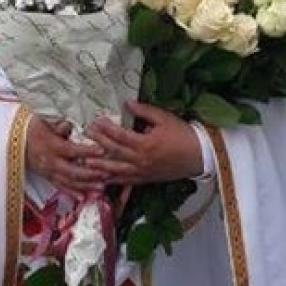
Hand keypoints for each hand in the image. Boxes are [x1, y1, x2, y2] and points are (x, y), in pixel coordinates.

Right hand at [25, 115, 107, 192]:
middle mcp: (50, 162)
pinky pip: (60, 187)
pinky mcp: (46, 177)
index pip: (72, 150)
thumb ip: (59, 125)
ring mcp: (48, 172)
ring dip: (85, 186)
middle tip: (107, 174)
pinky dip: (72, 193)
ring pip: (68, 182)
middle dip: (91, 174)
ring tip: (101, 188)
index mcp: (51, 146)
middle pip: (73, 171)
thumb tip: (69, 126)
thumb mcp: (43, 122)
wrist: (13, 141)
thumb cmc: (31, 128)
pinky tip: (83, 198)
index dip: (87, 151)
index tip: (102, 150)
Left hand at [84, 101, 202, 184]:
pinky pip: (125, 182)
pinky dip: (113, 181)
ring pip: (116, 170)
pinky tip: (102, 180)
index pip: (119, 136)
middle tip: (86, 135)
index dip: (105, 128)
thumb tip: (128, 103)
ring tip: (85, 161)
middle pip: (113, 152)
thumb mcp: (165, 118)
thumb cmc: (183, 135)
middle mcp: (141, 160)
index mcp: (145, 144)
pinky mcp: (146, 179)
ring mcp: (142, 172)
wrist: (200, 156)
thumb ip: (145, 111)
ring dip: (100, 166)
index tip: (95, 121)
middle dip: (98, 143)